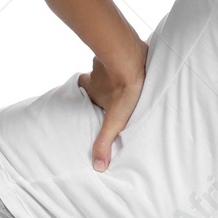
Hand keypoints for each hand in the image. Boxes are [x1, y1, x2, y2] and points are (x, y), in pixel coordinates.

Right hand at [78, 40, 148, 171]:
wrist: (131, 60)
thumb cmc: (124, 90)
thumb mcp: (115, 122)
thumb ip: (105, 142)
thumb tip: (98, 167)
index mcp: (91, 89)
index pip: (81, 88)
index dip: (84, 92)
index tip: (89, 96)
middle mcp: (95, 75)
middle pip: (91, 76)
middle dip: (97, 81)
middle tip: (107, 87)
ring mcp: (107, 61)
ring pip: (106, 65)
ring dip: (113, 70)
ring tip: (124, 77)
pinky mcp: (123, 51)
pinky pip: (122, 55)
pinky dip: (127, 60)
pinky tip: (137, 65)